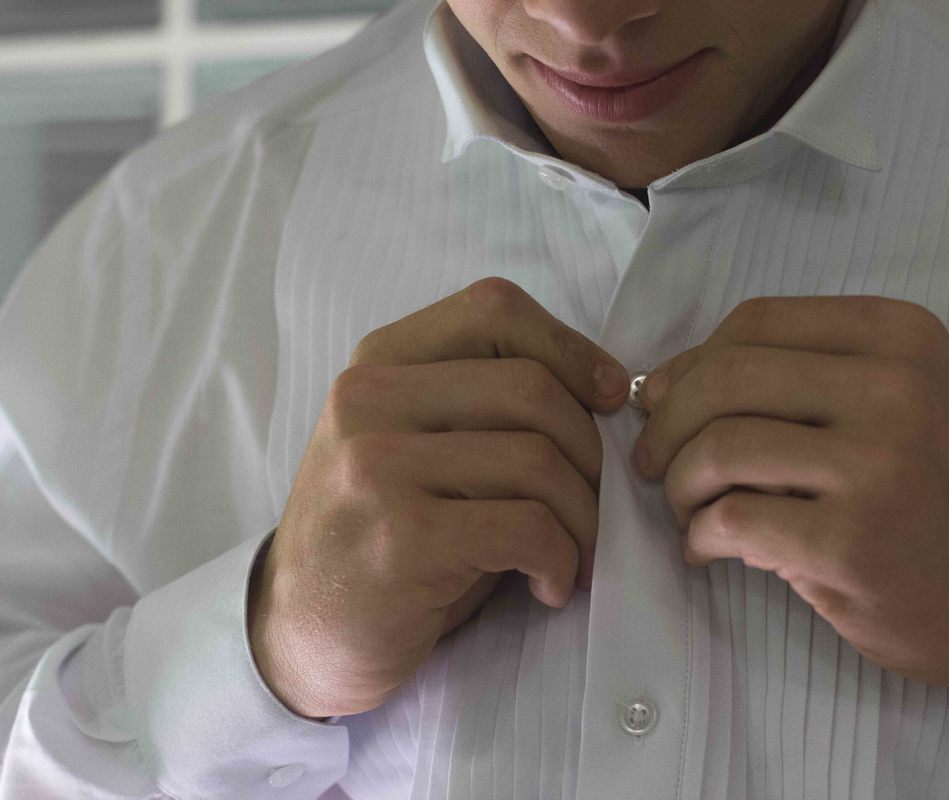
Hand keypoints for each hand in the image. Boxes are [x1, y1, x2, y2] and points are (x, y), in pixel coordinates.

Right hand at [247, 277, 628, 718]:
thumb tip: (611, 390)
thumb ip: (482, 400)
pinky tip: (550, 586)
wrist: (304, 633)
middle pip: (532, 388)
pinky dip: (561, 560)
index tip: (610, 399)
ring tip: (578, 554)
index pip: (495, 310)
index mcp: (379, 362)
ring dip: (583, 517)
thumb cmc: (384, 534)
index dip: (571, 347)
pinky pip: (527, 528)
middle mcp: (368, 400)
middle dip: (590, 451)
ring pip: (537, 460)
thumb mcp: (416, 444)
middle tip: (595, 505)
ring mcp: (376, 468)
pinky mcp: (400, 540)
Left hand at [631, 296, 948, 690]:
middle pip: (726, 377)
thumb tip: (667, 382)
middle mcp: (894, 388)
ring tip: (687, 509)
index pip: (756, 322)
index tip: (665, 400)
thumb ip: (808, 373)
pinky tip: (707, 547)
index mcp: (902, 336)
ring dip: (678, 483)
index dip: (690, 361)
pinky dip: (698, 535)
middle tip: (654, 462)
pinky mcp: (851, 542)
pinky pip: (731, 519)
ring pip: (719, 446)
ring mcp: (876, 466)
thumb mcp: (909, 395)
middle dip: (667, 422)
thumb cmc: (948, 488)